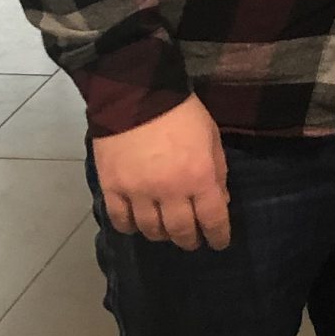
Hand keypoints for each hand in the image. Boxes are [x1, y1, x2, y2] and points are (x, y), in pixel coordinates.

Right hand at [92, 95, 230, 248]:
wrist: (135, 93)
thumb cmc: (181, 112)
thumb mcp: (211, 137)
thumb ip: (218, 171)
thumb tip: (221, 202)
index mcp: (199, 177)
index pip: (213, 220)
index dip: (218, 236)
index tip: (219, 242)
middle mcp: (170, 191)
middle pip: (181, 231)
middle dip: (189, 240)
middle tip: (191, 240)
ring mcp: (138, 192)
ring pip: (151, 229)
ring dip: (161, 234)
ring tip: (164, 230)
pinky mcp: (113, 187)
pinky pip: (121, 219)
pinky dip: (130, 227)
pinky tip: (136, 223)